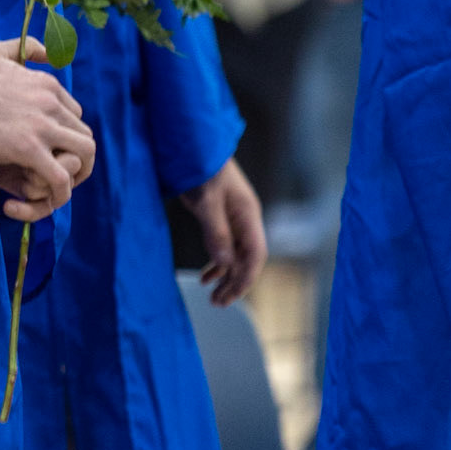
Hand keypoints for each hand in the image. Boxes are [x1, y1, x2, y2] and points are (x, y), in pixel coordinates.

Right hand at [0, 39, 95, 219]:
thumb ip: (28, 48)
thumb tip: (50, 54)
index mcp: (47, 84)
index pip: (75, 113)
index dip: (66, 132)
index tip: (50, 146)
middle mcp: (52, 103)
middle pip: (84, 134)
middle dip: (77, 156)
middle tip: (60, 171)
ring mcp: (42, 126)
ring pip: (84, 153)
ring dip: (77, 173)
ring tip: (61, 187)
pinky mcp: (29, 149)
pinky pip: (60, 177)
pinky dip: (62, 192)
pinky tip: (52, 198)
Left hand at [179, 157, 266, 305]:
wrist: (195, 146)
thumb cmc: (202, 170)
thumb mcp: (206, 202)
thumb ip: (216, 232)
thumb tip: (225, 264)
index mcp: (247, 215)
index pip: (255, 256)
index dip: (245, 279)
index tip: (229, 297)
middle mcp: (245, 220)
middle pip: (247, 260)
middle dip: (236, 284)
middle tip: (218, 303)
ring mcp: (235, 220)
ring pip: (236, 257)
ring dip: (226, 277)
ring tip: (212, 296)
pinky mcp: (222, 218)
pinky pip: (225, 248)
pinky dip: (217, 264)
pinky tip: (206, 277)